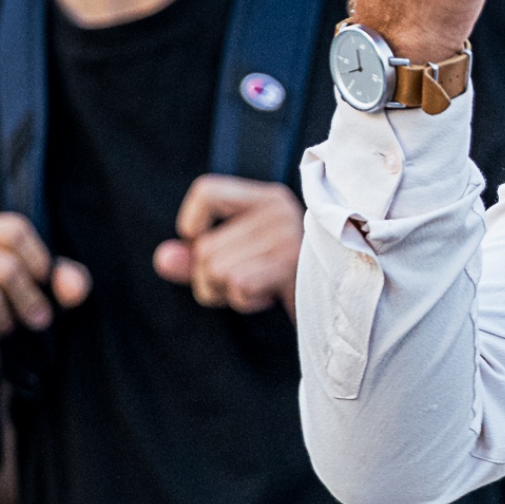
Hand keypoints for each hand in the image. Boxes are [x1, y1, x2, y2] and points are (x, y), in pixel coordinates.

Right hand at [0, 213, 91, 390]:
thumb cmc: (13, 312)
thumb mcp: (49, 293)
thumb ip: (68, 281)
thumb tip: (75, 287)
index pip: (14, 230)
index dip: (39, 261)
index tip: (43, 282)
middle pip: (5, 267)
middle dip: (29, 300)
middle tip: (34, 318)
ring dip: (3, 322)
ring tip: (1, 326)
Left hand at [153, 176, 303, 315]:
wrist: (341, 312)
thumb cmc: (284, 286)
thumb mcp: (237, 265)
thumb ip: (198, 259)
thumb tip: (164, 258)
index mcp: (268, 199)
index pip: (206, 191)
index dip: (192, 224)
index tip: (202, 244)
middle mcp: (280, 210)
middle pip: (205, 248)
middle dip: (211, 281)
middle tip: (246, 285)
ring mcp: (289, 235)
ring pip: (216, 269)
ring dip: (228, 294)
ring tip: (261, 290)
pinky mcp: (294, 264)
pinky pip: (238, 285)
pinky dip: (245, 301)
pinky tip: (269, 297)